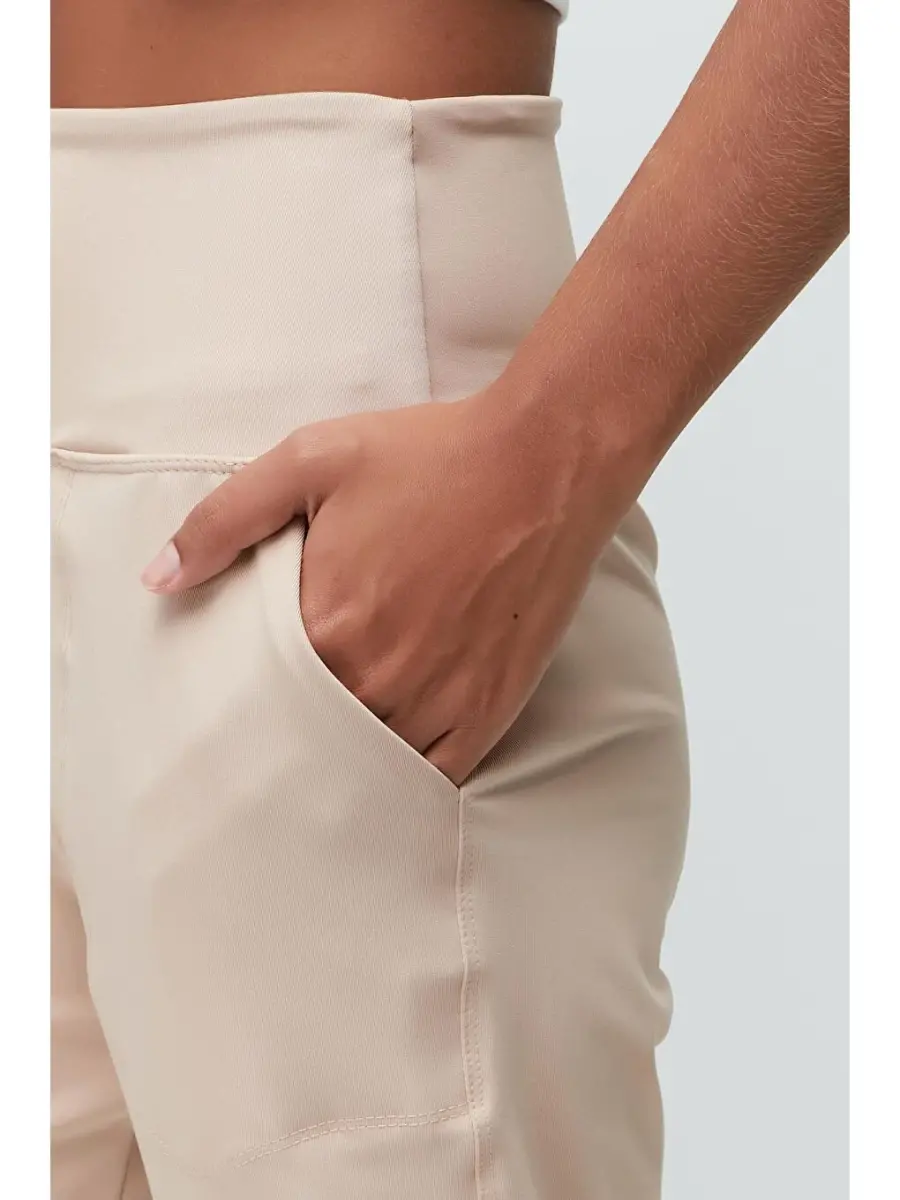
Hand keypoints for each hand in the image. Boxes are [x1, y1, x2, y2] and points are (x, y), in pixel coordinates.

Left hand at [140, 389, 615, 784]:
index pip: (259, 693)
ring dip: (344, 762)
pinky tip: (388, 767)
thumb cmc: (431, 456)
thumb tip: (158, 579)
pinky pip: (437, 772)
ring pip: (370, 761)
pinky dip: (407, 775)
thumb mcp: (311, 460)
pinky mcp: (491, 707)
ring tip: (323, 762)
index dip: (244, 697)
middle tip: (271, 739)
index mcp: (327, 625)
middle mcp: (379, 677)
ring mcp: (439, 699)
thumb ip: (225, 520)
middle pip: (311, 736)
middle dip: (288, 735)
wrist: (544, 463)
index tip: (232, 702)